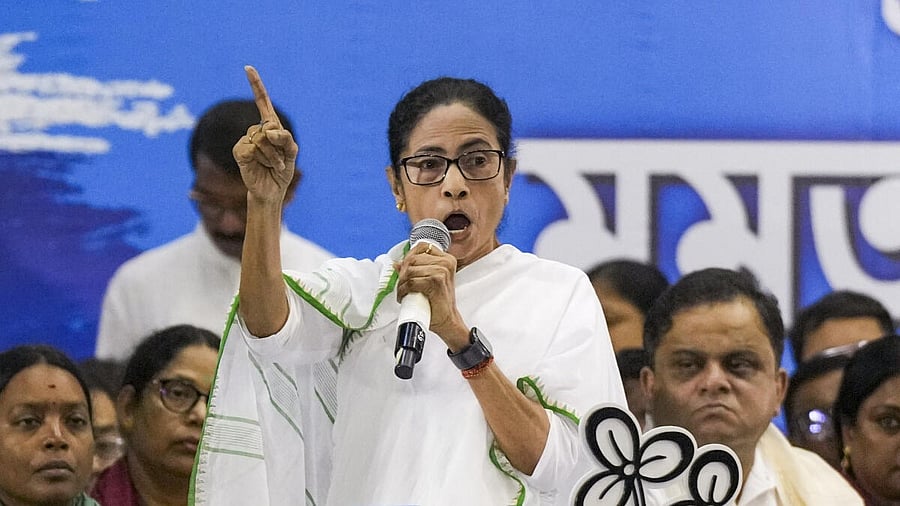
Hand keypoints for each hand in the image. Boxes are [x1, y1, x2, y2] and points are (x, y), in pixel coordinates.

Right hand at [233, 65, 297, 205]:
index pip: (263, 102)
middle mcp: (257, 130)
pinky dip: (261, 159)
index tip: (248, 68)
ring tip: (272, 165)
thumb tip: (268, 130)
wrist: (271, 190)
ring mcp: (247, 140)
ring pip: (262, 140)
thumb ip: (286, 139)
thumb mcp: (292, 153)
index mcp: (271, 126)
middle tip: (280, 160)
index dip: (256, 85)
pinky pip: (251, 148)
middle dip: (279, 146)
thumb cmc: (282, 170)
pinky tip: (260, 166)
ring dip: (272, 156)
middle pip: (269, 127)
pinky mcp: (240, 151)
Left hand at [395, 243, 469, 350]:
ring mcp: (442, 271)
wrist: (447, 320)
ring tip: (403, 292)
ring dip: (401, 283)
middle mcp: (446, 262)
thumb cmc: (438, 302)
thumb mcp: (428, 281)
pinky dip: (403, 290)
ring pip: (410, 271)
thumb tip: (397, 263)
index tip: (404, 270)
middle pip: (413, 259)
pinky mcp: (437, 281)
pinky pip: (411, 282)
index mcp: (446, 259)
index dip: (408, 257)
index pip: (421, 247)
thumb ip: (415, 269)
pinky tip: (403, 297)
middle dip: (402, 273)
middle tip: (402, 285)